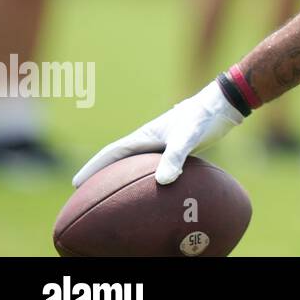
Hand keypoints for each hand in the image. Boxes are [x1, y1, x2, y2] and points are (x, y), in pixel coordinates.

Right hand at [72, 81, 244, 187]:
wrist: (222, 105)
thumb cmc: (203, 117)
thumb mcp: (188, 137)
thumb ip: (175, 157)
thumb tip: (163, 182)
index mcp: (144, 136)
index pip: (111, 154)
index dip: (93, 168)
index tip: (76, 183)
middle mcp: (149, 140)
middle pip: (119, 160)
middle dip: (102, 175)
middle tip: (87, 194)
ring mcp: (162, 144)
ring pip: (137, 164)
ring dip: (124, 177)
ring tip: (116, 194)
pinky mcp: (177, 148)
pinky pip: (156, 167)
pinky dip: (150, 178)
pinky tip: (156, 191)